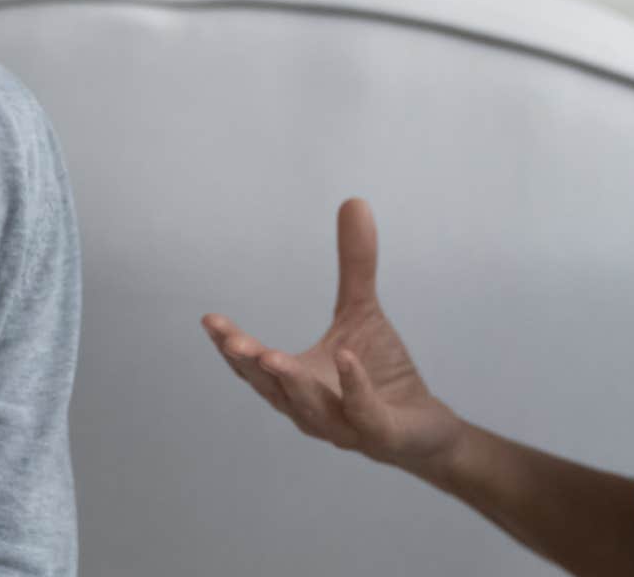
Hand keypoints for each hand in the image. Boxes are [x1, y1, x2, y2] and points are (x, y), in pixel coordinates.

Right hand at [202, 198, 464, 476]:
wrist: (424, 427)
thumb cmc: (380, 373)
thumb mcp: (362, 311)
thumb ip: (354, 265)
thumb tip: (354, 200)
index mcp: (295, 382)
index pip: (255, 367)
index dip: (231, 346)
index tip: (209, 319)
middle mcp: (310, 409)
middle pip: (272, 389)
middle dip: (249, 364)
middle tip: (230, 340)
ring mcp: (343, 426)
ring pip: (310, 407)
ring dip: (290, 382)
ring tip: (272, 356)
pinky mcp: (380, 433)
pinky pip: (362, 411)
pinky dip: (352, 387)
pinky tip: (346, 356)